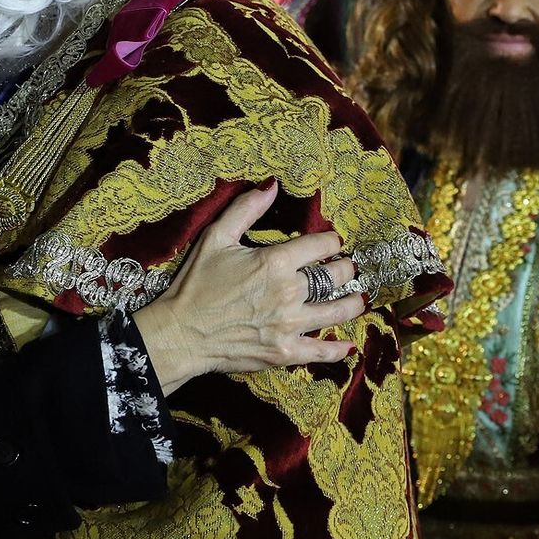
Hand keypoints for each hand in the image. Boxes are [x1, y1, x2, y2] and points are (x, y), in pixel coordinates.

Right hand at [133, 182, 366, 395]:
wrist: (180, 332)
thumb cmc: (196, 284)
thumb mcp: (216, 238)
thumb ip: (246, 209)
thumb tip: (271, 185)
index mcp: (275, 262)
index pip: (321, 246)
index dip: (332, 242)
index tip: (333, 243)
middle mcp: (289, 293)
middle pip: (336, 276)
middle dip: (347, 269)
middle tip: (349, 268)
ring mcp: (289, 325)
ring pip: (337, 312)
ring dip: (352, 303)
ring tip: (358, 298)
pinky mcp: (285, 353)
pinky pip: (321, 351)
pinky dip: (337, 349)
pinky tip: (348, 345)